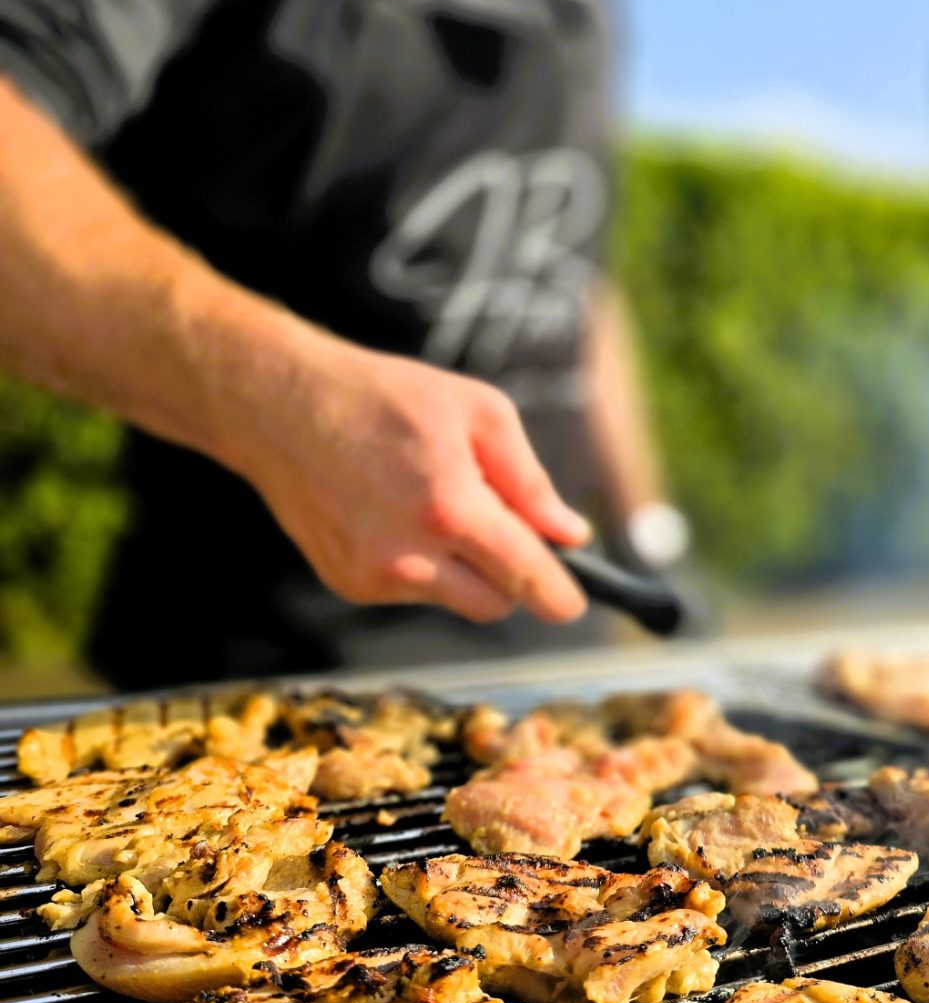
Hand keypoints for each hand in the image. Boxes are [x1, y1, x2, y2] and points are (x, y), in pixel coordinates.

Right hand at [228, 332, 591, 624]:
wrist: (282, 407)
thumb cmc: (385, 397)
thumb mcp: (478, 413)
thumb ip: (529, 481)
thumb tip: (569, 535)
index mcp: (450, 508)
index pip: (524, 576)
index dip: (558, 596)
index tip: (574, 604)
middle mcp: (409, 556)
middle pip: (493, 604)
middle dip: (511, 578)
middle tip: (502, 528)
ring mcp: (373, 577)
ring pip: (451, 598)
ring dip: (461, 567)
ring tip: (432, 502)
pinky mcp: (347, 584)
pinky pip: (409, 591)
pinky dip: (420, 565)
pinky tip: (394, 515)